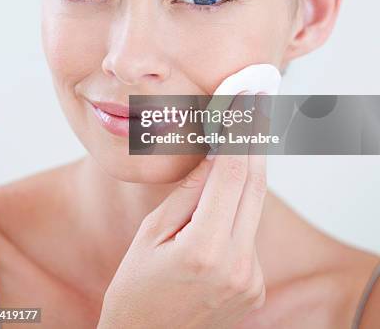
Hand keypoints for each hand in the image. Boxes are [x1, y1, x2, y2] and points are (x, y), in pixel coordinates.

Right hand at [98, 95, 267, 328]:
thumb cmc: (136, 288)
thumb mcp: (152, 234)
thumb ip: (189, 194)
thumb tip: (215, 155)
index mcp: (204, 250)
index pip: (231, 176)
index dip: (239, 134)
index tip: (245, 103)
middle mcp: (238, 266)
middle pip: (254, 187)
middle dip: (254, 143)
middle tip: (256, 107)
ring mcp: (251, 279)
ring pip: (252, 209)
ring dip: (245, 176)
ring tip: (236, 143)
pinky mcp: (255, 286)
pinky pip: (248, 234)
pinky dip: (237, 211)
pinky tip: (220, 205)